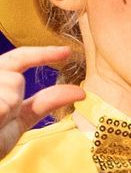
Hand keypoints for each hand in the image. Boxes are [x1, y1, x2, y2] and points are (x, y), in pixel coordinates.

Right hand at [0, 46, 82, 160]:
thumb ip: (44, 103)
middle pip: (14, 80)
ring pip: (9, 90)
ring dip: (4, 112)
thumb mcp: (19, 121)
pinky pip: (2, 105)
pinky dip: (1, 111)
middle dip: (13, 100)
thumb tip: (80, 92)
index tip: (66, 52)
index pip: (18, 59)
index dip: (42, 54)